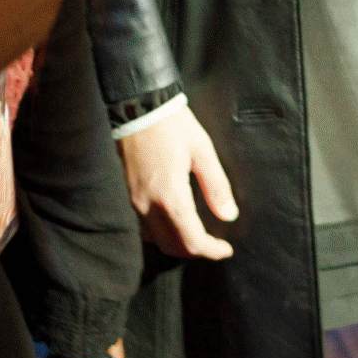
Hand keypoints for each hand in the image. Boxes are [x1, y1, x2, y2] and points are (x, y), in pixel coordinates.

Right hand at [118, 105, 238, 259]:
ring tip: (198, 236)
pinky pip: (145, 228)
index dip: (211, 250)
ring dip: (178, 244)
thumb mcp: (202, 151)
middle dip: (196, 251)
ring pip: (156, 240)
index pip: (192, 240)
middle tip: (215, 245)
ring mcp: (135, 202)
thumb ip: (216, 186)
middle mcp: (149, 206)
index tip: (226, 249)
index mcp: (170, 197)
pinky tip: (176, 222)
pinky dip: (162, 234)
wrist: (138, 107)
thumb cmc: (173, 125)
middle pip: (172, 247)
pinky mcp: (129, 195)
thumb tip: (229, 215)